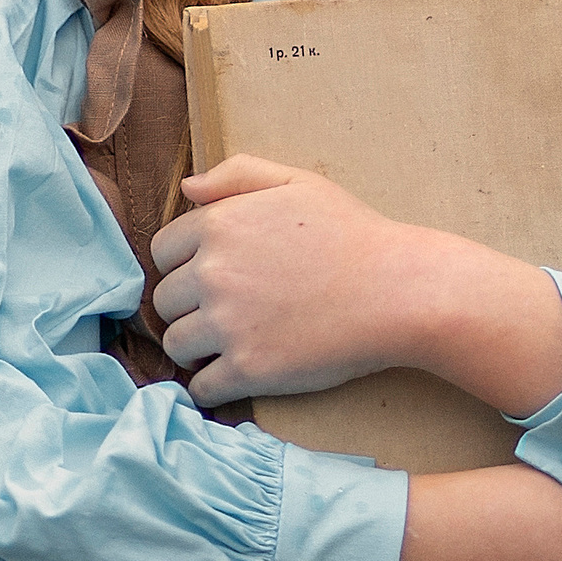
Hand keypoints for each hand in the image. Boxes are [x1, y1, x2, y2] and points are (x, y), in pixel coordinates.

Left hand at [152, 155, 561, 414]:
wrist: (399, 291)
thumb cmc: (353, 234)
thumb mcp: (298, 183)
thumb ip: (237, 174)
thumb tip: (187, 187)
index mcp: (218, 224)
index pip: (163, 251)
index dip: (185, 263)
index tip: (213, 276)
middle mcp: (212, 273)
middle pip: (165, 300)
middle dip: (189, 306)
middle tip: (226, 312)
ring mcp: (228, 324)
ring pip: (176, 344)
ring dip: (195, 347)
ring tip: (230, 344)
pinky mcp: (248, 369)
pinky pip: (201, 386)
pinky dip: (212, 385)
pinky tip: (236, 375)